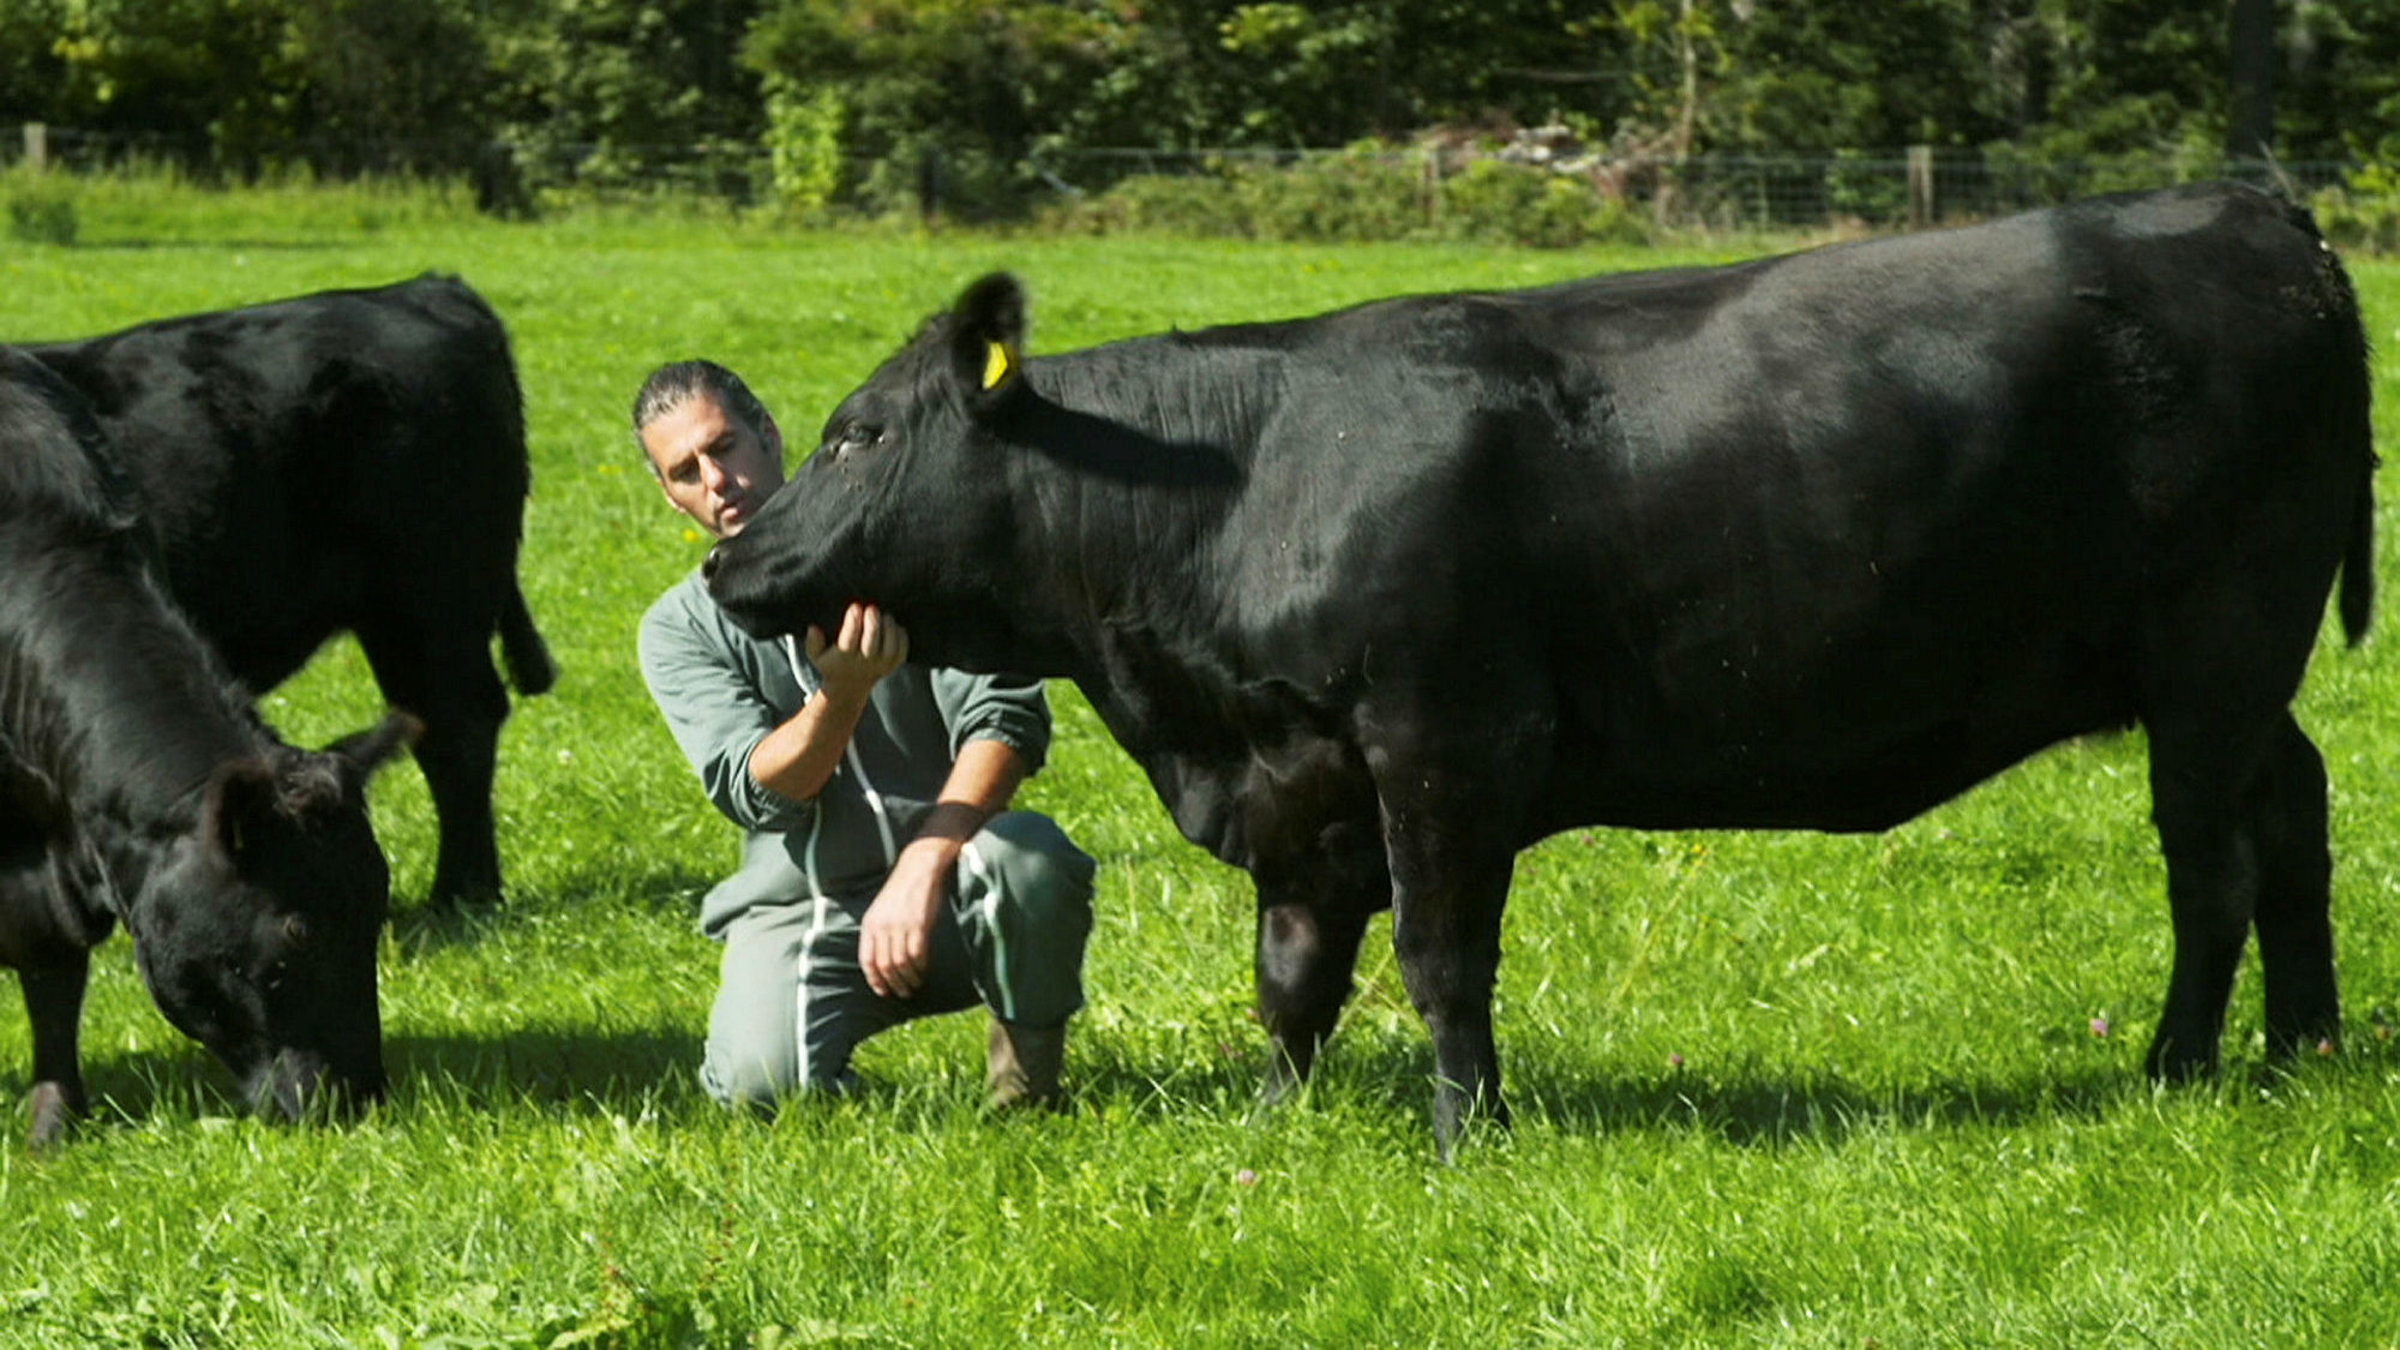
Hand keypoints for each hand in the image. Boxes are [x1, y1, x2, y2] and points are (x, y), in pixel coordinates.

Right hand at [804, 603, 908, 704]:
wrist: (849, 686)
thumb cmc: (832, 663)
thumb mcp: (815, 655)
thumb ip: (813, 643)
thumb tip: (813, 628)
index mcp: (844, 657)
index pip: (849, 640)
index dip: (852, 623)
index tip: (854, 607)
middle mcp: (864, 662)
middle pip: (871, 644)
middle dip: (873, 624)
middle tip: (872, 608)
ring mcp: (880, 666)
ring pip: (890, 649)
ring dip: (890, 629)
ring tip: (885, 615)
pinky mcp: (892, 666)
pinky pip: (901, 653)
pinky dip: (902, 639)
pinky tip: (896, 627)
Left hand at [858, 850, 945, 998]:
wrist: (918, 868)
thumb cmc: (901, 891)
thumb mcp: (880, 910)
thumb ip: (878, 932)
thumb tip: (881, 960)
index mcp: (869, 924)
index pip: (866, 961)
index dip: (874, 980)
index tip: (883, 992)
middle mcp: (882, 927)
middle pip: (884, 966)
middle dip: (894, 984)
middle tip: (904, 992)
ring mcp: (900, 925)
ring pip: (901, 964)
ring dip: (909, 978)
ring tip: (915, 984)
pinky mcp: (919, 924)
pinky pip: (917, 954)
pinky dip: (921, 966)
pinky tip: (924, 969)